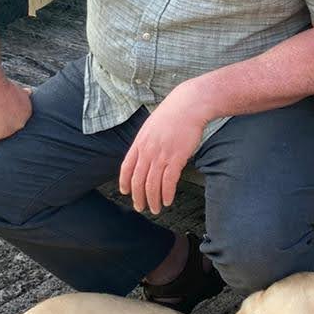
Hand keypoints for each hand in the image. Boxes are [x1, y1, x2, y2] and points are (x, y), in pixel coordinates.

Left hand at [119, 85, 206, 212]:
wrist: (188, 105)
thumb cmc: (172, 114)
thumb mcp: (150, 127)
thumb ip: (145, 142)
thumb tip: (144, 155)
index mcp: (139, 143)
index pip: (126, 168)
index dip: (125, 183)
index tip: (126, 192)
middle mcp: (147, 151)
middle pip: (138, 181)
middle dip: (138, 197)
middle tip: (140, 207)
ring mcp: (161, 155)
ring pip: (152, 185)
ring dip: (153, 200)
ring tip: (156, 209)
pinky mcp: (176, 158)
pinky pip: (169, 182)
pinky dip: (167, 194)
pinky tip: (168, 201)